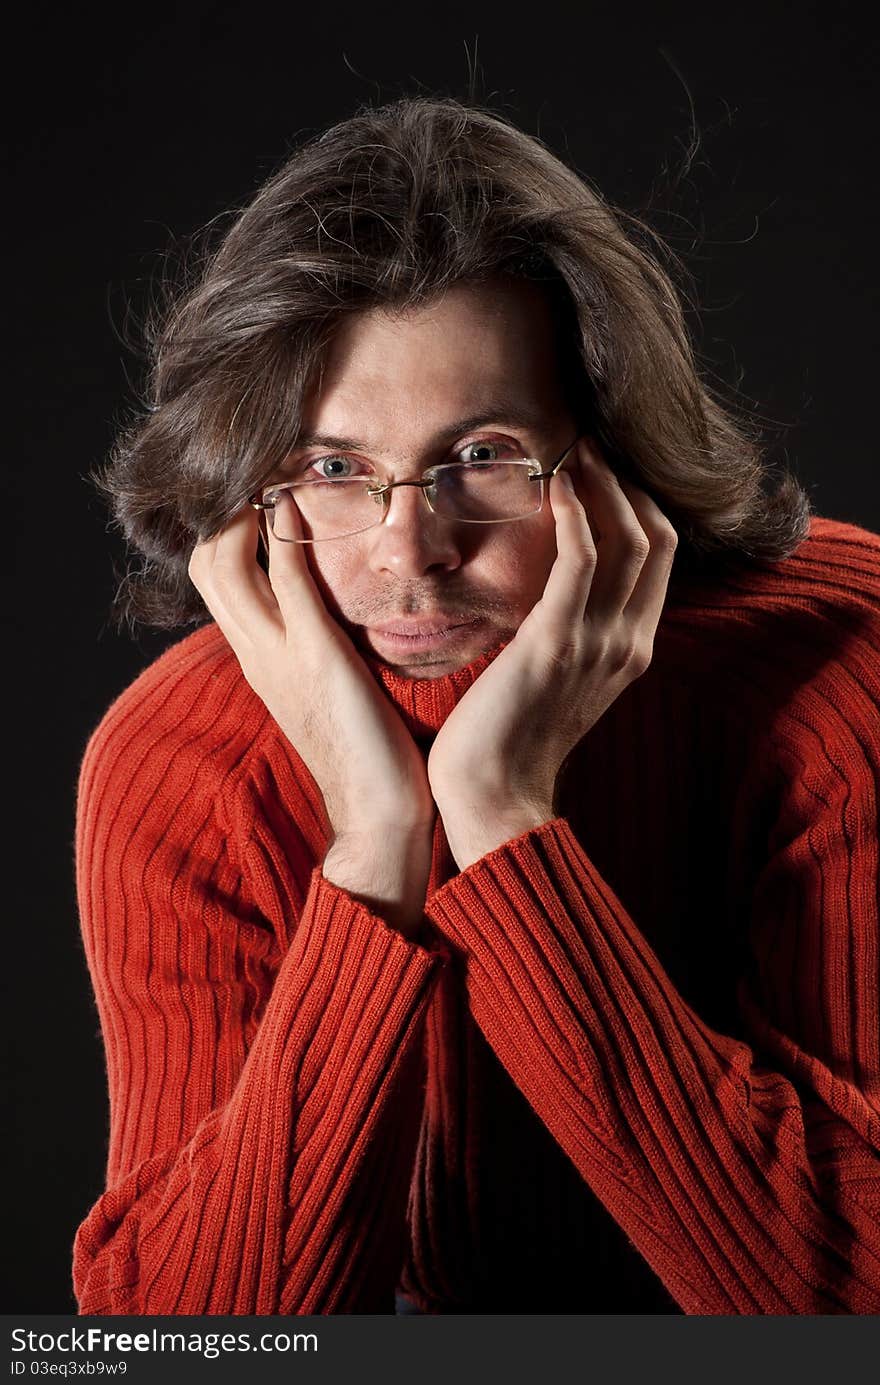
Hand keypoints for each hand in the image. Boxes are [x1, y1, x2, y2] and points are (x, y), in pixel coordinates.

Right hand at [188, 491, 434, 837]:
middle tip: (266, 467)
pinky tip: (300, 502)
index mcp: (257, 657)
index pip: (214, 574)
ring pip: (225, 560)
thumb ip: (316, 646)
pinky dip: (286, 535)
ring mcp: (278, 653)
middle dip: (225, 504)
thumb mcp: (327, 689)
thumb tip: (329, 608)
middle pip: (205, 558)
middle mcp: (254, 651)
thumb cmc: (365, 752)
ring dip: (246, 507)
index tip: (261, 485)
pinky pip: (287, 581)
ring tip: (277, 469)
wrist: (377, 816)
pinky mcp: (317, 656)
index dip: (227, 524)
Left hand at [426, 438, 677, 867]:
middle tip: (590, 443)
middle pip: (657, 539)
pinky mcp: (555, 644)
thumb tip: (549, 594)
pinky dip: (576, 516)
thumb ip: (568, 636)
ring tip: (575, 450)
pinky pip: (582, 563)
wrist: (492, 798)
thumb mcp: (557, 681)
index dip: (638, 504)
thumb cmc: (508, 740)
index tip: (603, 469)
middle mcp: (627, 643)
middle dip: (628, 483)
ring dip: (604, 486)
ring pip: (630, 541)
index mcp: (630, 650)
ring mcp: (597, 644)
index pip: (658, 557)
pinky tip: (556, 485)